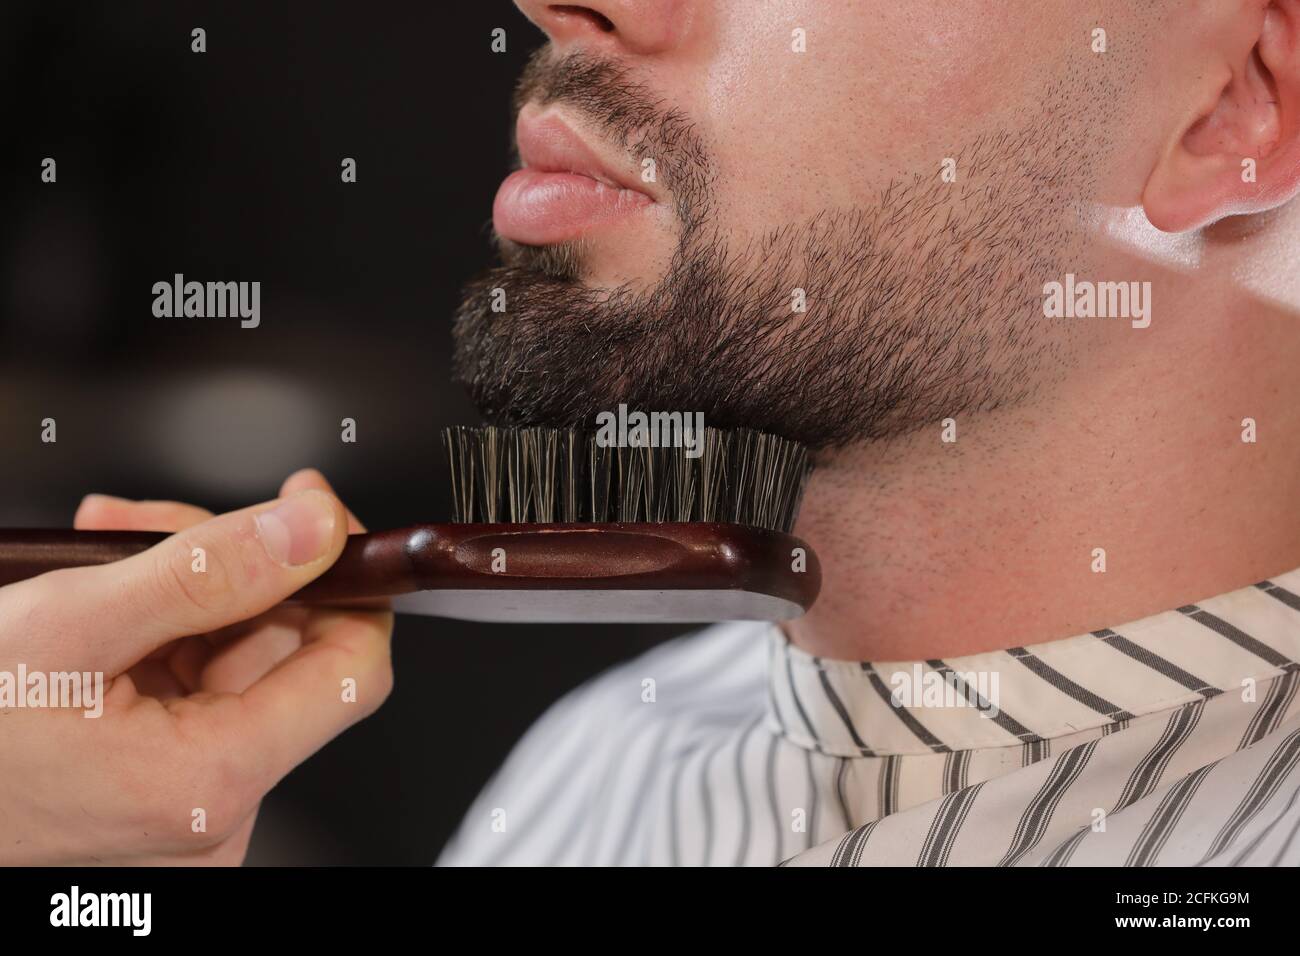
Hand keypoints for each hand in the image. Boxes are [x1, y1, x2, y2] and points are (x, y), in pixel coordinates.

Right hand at [0, 468, 393, 864]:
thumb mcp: (68, 627)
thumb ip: (206, 571)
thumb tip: (310, 528)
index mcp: (210, 781)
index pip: (352, 670)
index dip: (350, 582)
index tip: (320, 519)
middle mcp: (213, 810)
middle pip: (284, 653)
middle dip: (235, 567)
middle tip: (159, 522)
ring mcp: (184, 807)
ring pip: (233, 662)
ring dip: (188, 588)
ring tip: (108, 548)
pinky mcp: (156, 794)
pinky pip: (191, 693)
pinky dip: (159, 633)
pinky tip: (105, 595)